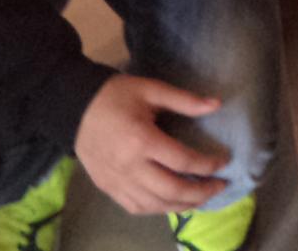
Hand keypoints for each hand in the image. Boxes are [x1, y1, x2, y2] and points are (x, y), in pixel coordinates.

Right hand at [75, 74, 227, 214]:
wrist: (74, 108)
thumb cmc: (116, 95)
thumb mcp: (151, 89)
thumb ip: (184, 100)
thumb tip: (217, 104)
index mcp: (142, 140)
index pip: (182, 161)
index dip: (208, 164)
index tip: (224, 161)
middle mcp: (130, 167)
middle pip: (171, 190)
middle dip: (201, 192)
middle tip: (220, 186)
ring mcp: (117, 181)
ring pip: (155, 205)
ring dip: (182, 205)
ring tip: (201, 198)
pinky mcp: (107, 188)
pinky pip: (136, 207)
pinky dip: (158, 209)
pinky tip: (172, 202)